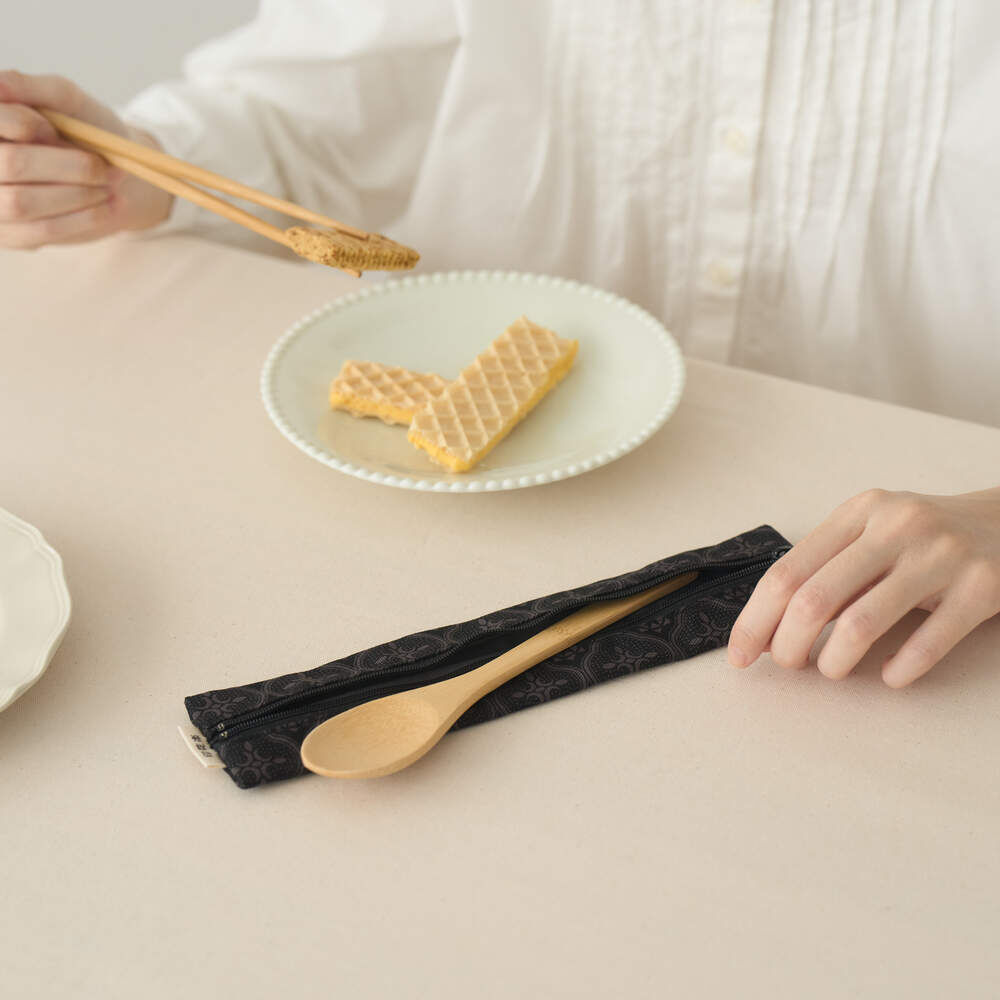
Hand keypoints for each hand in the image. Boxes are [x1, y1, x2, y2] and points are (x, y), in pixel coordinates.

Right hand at [0, 69, 171, 248]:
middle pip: (11, 163)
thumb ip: (34, 89)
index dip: (26, 124)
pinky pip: (40, 231)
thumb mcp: (66, 100)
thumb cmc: (85, 129)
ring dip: (74, 194)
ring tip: (105, 185)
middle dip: (65, 165)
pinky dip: (79, 219)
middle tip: (100, 166)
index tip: (54, 129)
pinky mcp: (10, 235)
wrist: (111, 175)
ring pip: (21, 202)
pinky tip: (104, 207)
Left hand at [728, 488, 999, 686]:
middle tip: (789, 667)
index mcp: (858, 512)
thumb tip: (767, 630)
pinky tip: (889, 675)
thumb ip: (827, 572)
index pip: (787, 572)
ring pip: (862, 623)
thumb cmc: (923, 540)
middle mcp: (896, 526)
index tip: (740, 655)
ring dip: (834, 661)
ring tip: (832, 671)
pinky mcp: (983, 587)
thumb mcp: (872, 536)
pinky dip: (898, 669)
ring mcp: (941, 554)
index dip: (755, 619)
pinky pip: (927, 643)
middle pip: (814, 599)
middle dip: (788, 645)